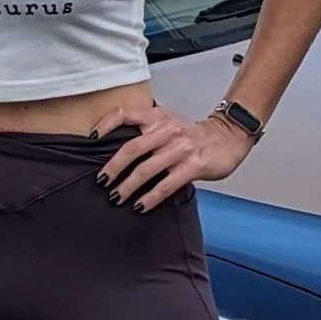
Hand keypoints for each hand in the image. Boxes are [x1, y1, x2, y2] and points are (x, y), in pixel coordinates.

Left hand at [95, 105, 250, 210]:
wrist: (228, 137)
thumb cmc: (192, 134)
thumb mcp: (169, 121)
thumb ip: (146, 129)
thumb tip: (114, 147)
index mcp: (158, 117)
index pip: (126, 113)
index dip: (106, 124)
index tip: (92, 138)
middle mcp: (167, 130)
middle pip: (131, 148)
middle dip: (113, 168)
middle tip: (101, 181)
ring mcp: (181, 148)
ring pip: (146, 170)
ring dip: (127, 187)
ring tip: (115, 198)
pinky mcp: (194, 166)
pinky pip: (166, 185)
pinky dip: (150, 198)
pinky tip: (140, 206)